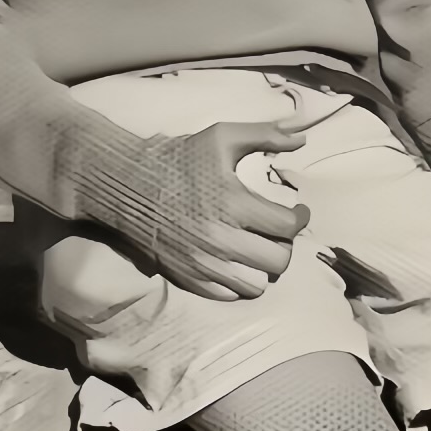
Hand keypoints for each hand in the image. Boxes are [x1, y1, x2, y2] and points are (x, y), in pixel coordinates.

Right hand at [127, 120, 310, 301]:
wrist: (129, 186)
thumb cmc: (178, 159)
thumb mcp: (222, 137)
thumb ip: (266, 135)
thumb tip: (301, 138)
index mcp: (233, 203)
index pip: (287, 226)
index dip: (300, 218)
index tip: (297, 212)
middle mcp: (221, 239)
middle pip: (278, 260)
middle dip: (283, 244)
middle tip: (278, 231)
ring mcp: (204, 264)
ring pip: (256, 285)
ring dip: (263, 267)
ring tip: (258, 249)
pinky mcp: (189, 279)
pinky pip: (229, 295)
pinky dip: (239, 282)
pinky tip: (236, 261)